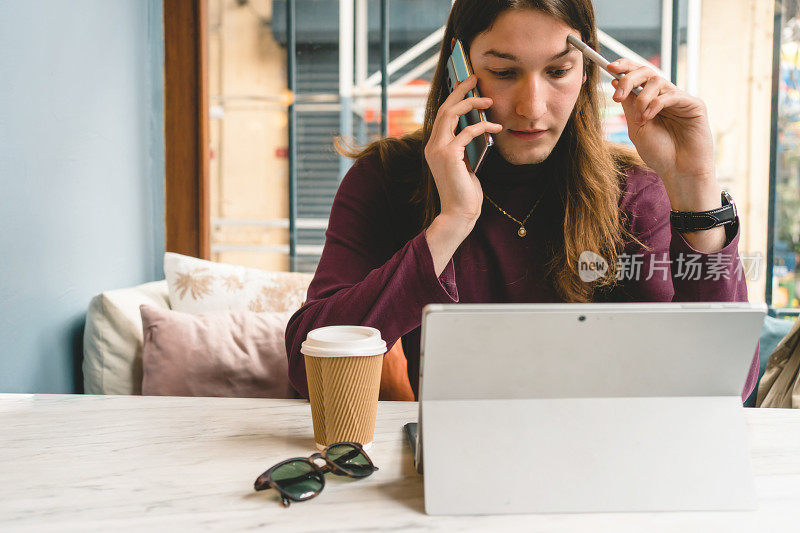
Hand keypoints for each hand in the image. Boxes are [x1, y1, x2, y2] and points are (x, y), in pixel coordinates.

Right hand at [424, 74, 502, 226]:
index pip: (442, 115)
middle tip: (475, 77)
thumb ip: (464, 147)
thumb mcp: (464, 164)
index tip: (468, 84)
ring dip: (470, 103)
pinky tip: (496, 127)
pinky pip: (467, 132)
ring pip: (451, 114)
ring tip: (488, 100)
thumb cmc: (464, 192)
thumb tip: (475, 128)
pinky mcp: (448, 155)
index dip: (454, 97)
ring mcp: (438, 149)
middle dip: (460, 90)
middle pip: (444, 108)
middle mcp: (432, 145)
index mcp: (434, 146)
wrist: (459, 213)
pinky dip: (483, 126)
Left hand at [608, 59, 720, 212]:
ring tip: (639, 119)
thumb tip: (616, 80)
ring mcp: (680, 99)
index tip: (610, 66)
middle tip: (617, 97)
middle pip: (647, 72)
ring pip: (658, 81)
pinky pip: (672, 95)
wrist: (678, 172)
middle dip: (628, 80)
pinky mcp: (694, 105)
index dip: (625, 67)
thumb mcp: (636, 127)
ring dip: (642, 99)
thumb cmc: (659, 153)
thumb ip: (629, 105)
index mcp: (650, 100)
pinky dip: (655, 104)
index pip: (639, 75)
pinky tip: (648, 118)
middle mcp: (665, 96)